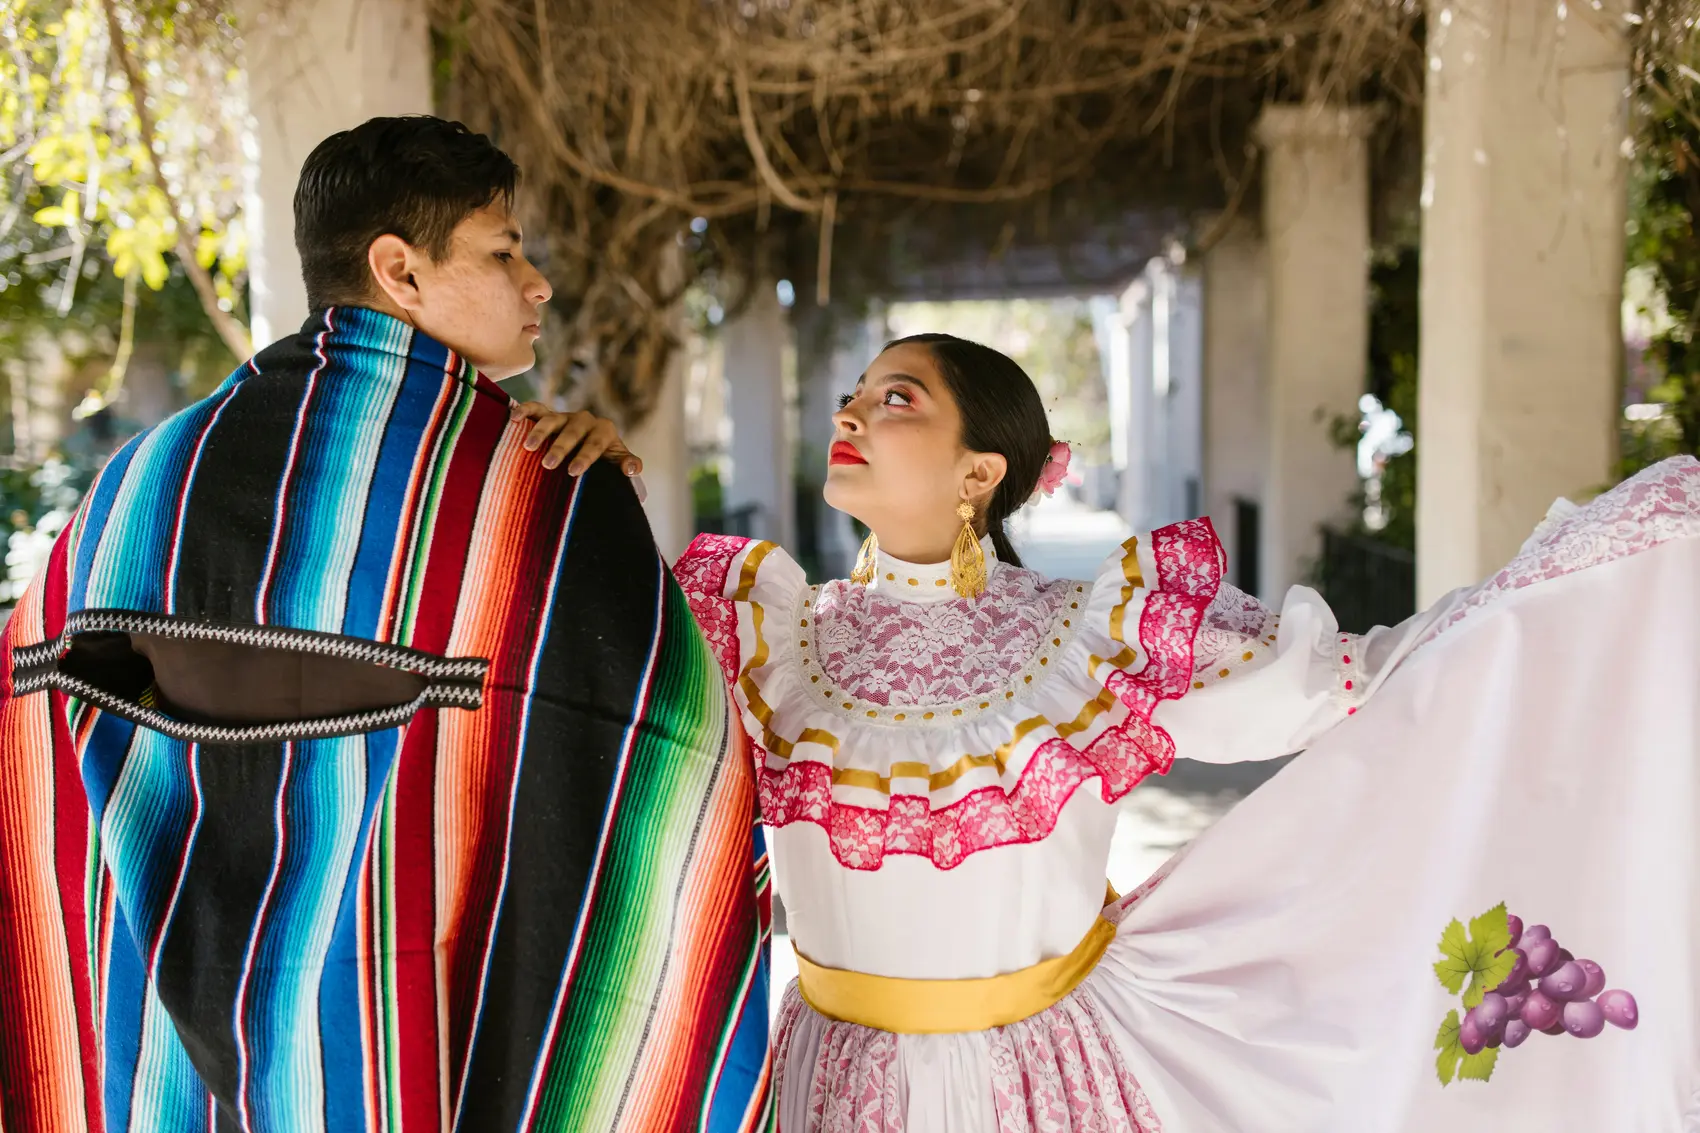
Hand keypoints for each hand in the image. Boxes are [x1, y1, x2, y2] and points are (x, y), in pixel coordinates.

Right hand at [509, 401, 643, 477]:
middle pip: (572, 432)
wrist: (590, 446)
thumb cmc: (603, 459)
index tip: (573, 472)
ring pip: (552, 420)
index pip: (595, 443)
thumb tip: (632, 469)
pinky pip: (535, 408)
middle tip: (549, 464)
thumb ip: (626, 464)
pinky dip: (524, 411)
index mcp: (604, 431)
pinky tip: (513, 419)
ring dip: (540, 432)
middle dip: (560, 447)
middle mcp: (584, 420)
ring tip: (528, 447)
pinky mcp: (547, 414)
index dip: (585, 457)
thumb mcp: (616, 461)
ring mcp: (564, 417)